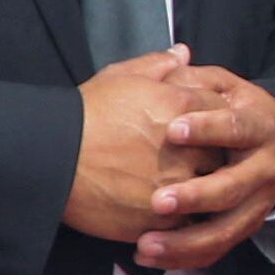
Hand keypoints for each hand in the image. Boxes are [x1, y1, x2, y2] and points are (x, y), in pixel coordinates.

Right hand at [65, 48, 207, 243]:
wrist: (50, 159)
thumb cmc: (82, 115)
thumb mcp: (118, 77)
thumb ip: (157, 65)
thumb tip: (183, 52)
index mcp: (182, 107)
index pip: (223, 112)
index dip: (215, 121)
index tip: (204, 129)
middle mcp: (187, 147)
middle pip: (224, 154)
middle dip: (214, 158)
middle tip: (198, 162)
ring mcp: (176, 185)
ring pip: (209, 192)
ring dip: (201, 191)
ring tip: (185, 190)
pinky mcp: (160, 217)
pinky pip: (187, 222)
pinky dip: (181, 218)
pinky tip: (168, 212)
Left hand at [137, 68, 274, 265]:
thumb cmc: (235, 111)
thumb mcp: (222, 87)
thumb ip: (195, 77)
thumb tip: (176, 55)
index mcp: (260, 126)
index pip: (237, 127)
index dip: (208, 128)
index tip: (173, 130)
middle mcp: (266, 168)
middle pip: (234, 187)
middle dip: (197, 196)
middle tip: (159, 201)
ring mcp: (257, 203)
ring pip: (226, 229)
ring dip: (186, 240)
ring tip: (146, 244)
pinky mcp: (244, 227)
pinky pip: (217, 250)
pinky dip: (184, 257)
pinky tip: (149, 254)